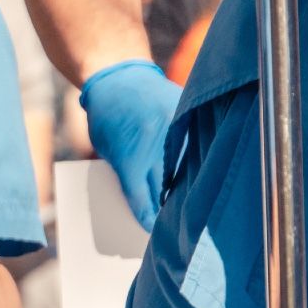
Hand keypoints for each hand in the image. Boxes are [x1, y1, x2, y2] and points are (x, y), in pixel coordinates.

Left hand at [79, 59, 182, 229]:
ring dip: (189, 183)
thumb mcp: (109, 150)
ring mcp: (175, 127)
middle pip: (168, 188)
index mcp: (131, 158)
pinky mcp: (186, 115)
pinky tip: (200, 170)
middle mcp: (156, 144)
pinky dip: (197, 157)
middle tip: (174, 222)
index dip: (148, 218)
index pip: (143, 200)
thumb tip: (146, 201)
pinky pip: (196, 142)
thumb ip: (127, 174)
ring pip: (189, 166)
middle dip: (170, 207)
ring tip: (192, 200)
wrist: (118, 75)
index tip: (153, 231)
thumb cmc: (106, 116)